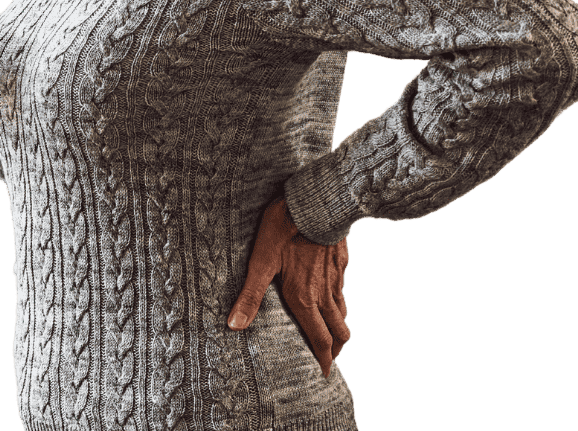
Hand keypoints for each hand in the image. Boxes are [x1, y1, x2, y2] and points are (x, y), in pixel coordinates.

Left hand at [227, 196, 349, 378]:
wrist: (316, 202)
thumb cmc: (285, 229)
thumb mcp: (261, 261)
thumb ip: (250, 295)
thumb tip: (233, 325)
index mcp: (305, 299)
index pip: (321, 340)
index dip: (324, 361)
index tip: (324, 375)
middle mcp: (324, 294)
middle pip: (339, 332)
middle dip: (335, 351)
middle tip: (328, 360)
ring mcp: (335, 278)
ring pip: (343, 312)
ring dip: (339, 327)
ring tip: (331, 333)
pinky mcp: (341, 262)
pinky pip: (343, 290)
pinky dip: (340, 302)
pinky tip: (331, 295)